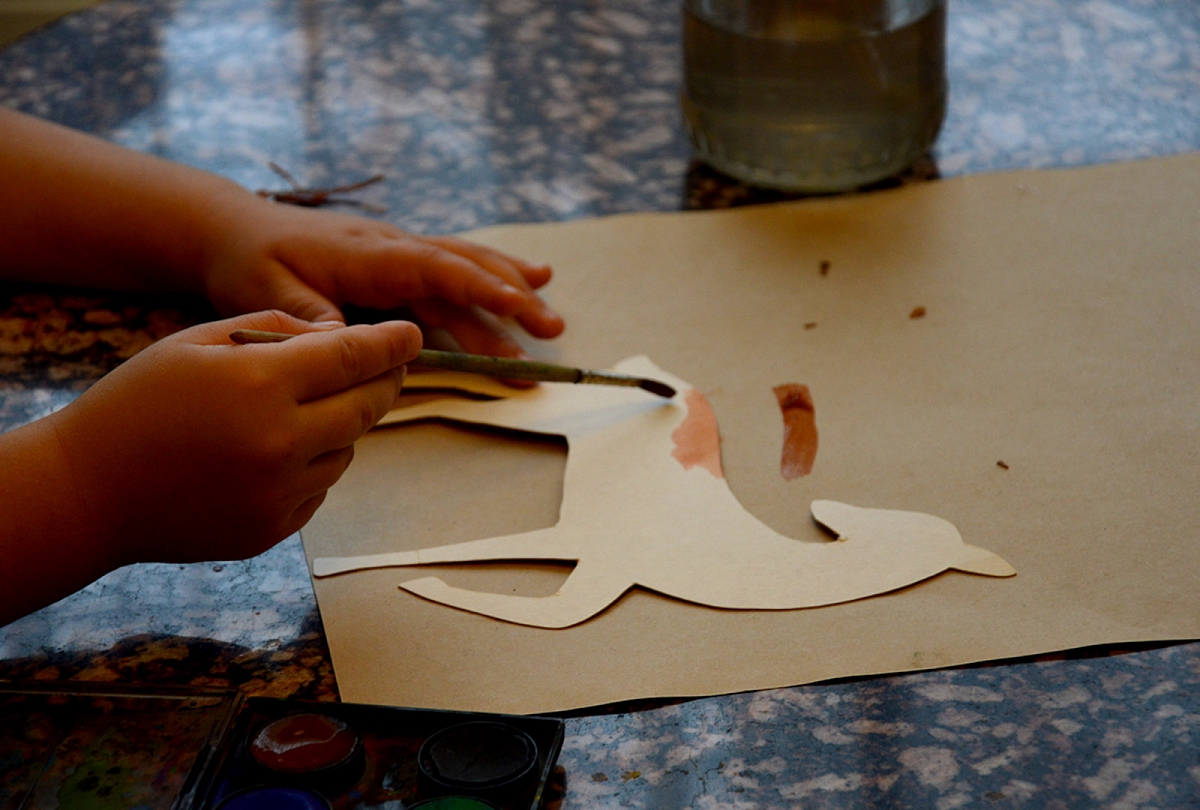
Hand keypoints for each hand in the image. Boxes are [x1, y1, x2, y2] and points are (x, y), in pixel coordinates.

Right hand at [47, 310, 419, 564]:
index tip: (414, 335)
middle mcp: (279, 442)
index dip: (392, 344)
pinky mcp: (274, 529)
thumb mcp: (196, 342)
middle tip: (393, 367)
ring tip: (303, 412)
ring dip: (343, 426)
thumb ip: (275, 332)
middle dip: (388, 382)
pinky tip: (274, 454)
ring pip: (348, 449)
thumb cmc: (139, 404)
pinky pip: (321, 487)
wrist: (88, 491)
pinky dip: (314, 465)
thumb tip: (339, 339)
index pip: (353, 357)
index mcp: (259, 385)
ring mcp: (279, 493)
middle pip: (367, 406)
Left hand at [200, 195, 564, 357]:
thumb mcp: (266, 290)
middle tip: (553, 329)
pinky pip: (452, 274)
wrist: (234, 229)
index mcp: (366, 254)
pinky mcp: (398, 266)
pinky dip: (489, 283)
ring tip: (552, 320)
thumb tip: (350, 344)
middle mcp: (392, 248)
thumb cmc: (248, 260)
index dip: (478, 287)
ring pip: (466, 267)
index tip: (518, 306)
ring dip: (510, 292)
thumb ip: (309, 316)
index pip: (433, 268)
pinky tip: (524, 288)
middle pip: (464, 267)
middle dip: (511, 296)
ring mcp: (398, 254)